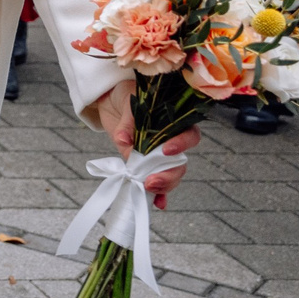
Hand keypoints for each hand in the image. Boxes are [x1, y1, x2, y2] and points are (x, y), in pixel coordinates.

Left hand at [94, 79, 197, 207]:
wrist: (111, 100)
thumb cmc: (125, 94)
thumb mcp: (128, 101)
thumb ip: (129, 121)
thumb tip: (124, 141)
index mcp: (174, 121)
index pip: (188, 134)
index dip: (181, 144)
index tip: (166, 151)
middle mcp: (170, 140)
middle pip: (180, 162)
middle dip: (169, 175)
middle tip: (151, 181)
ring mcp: (158, 154)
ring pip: (170, 174)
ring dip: (163, 185)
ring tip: (148, 189)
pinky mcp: (145, 163)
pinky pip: (156, 180)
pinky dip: (157, 194)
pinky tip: (156, 203)